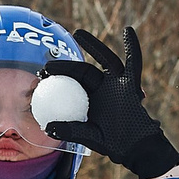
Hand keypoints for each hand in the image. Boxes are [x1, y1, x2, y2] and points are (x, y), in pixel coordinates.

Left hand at [41, 26, 178, 178]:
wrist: (136, 148)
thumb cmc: (113, 143)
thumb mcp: (89, 136)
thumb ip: (72, 130)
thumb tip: (48, 127)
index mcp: (89, 99)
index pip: (70, 83)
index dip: (57, 77)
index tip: (42, 74)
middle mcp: (102, 88)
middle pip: (82, 70)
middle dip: (66, 65)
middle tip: (48, 61)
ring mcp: (117, 83)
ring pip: (104, 60)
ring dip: (93, 45)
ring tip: (78, 33)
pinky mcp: (132, 82)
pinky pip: (133, 62)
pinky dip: (132, 47)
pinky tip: (127, 31)